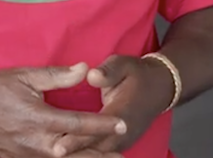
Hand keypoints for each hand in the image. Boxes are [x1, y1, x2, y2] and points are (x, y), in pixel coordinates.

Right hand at [0, 62, 128, 157]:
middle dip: (99, 154)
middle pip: (75, 153)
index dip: (102, 125)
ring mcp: (25, 155)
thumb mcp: (24, 76)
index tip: (121, 124)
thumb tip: (84, 68)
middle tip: (121, 154)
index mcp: (38, 118)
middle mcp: (35, 142)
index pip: (78, 125)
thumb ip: (57, 76)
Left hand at [51, 55, 176, 155]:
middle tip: (53, 154)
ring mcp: (122, 141)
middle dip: (74, 153)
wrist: (159, 88)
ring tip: (54, 156)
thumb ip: (108, 71)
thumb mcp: (124, 64)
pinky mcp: (119, 144)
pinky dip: (85, 155)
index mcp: (122, 113)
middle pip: (95, 148)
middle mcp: (123, 133)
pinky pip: (101, 153)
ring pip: (98, 154)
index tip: (58, 145)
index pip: (96, 130)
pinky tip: (68, 155)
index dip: (77, 139)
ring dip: (79, 156)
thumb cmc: (137, 75)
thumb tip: (92, 76)